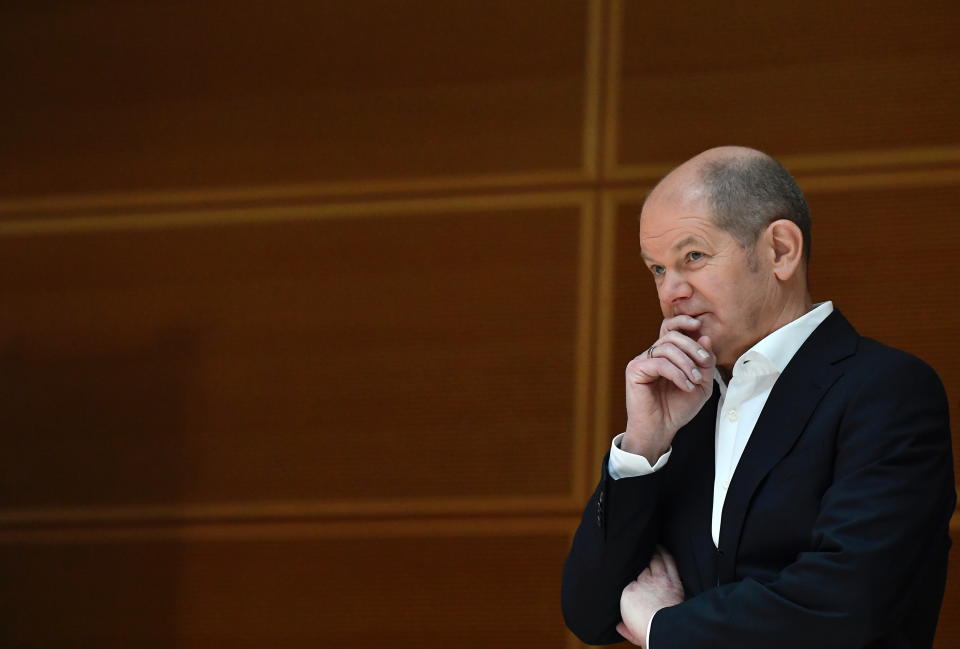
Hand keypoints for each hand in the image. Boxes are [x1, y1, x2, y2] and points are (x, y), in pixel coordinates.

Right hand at [617, 546, 684, 646]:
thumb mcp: (632, 631)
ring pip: (655, 559)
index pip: (629, 576)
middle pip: (640, 564)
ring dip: (652, 550)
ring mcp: (659, 580)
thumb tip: (619, 627)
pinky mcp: (673, 582)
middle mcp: (643, 582)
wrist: (664, 630)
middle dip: (639, 555)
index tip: (627, 565)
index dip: (629, 569)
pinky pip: (669, 563)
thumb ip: (625, 626)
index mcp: (629, 592)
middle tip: (637, 547)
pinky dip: (665, 554)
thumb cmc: (647, 631)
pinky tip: (662, 549)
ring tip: (650, 544)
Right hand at [622, 315, 714, 459]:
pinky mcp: (635, 371)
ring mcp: (641, 361)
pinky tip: (685, 386)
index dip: (682, 321)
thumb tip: (705, 336)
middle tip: (704, 362)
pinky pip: (659, 363)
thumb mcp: (701, 384)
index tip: (699, 325)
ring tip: (695, 380)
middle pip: (672, 336)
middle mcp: (651, 355)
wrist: (661, 430)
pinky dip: (677, 373)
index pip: (670, 328)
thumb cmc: (678, 409)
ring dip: (687, 363)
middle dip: (692, 346)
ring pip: (666, 348)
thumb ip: (705, 362)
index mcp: (665, 355)